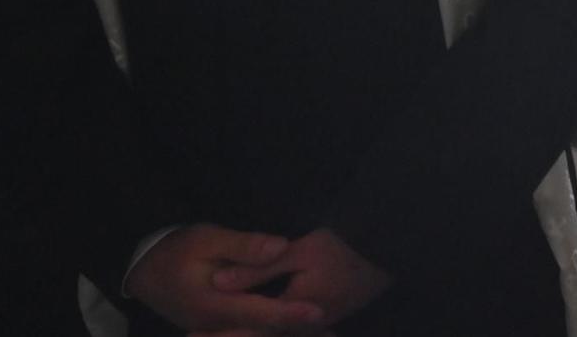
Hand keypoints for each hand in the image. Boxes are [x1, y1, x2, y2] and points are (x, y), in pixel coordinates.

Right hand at [123, 224, 323, 334]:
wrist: (141, 270)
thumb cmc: (176, 249)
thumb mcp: (207, 239)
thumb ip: (244, 247)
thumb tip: (280, 248)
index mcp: (215, 305)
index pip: (260, 313)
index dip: (291, 313)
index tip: (319, 312)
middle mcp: (216, 325)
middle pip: (261, 331)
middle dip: (293, 329)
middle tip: (330, 328)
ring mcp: (214, 329)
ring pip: (254, 334)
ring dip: (283, 331)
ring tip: (324, 330)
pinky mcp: (215, 327)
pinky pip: (245, 331)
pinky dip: (269, 327)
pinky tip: (292, 324)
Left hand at [205, 228, 388, 334]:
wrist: (385, 255)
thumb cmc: (345, 248)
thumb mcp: (303, 250)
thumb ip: (260, 267)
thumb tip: (218, 281)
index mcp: (294, 312)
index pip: (248, 327)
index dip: (218, 332)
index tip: (191, 333)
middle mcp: (302, 328)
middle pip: (258, 335)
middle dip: (228, 335)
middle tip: (194, 335)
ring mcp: (312, 328)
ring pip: (271, 335)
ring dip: (244, 333)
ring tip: (208, 333)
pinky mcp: (318, 322)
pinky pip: (285, 332)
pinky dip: (263, 330)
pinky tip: (246, 327)